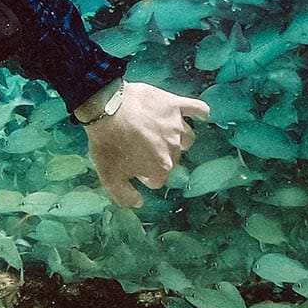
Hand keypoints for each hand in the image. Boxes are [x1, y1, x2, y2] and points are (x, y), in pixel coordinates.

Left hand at [83, 81, 208, 207]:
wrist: (105, 106)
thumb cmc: (108, 143)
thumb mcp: (109, 177)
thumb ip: (125, 196)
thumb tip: (138, 203)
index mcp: (161, 168)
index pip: (158, 179)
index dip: (144, 174)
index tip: (133, 165)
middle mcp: (174, 149)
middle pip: (173, 159)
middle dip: (160, 157)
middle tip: (142, 148)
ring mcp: (177, 126)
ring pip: (187, 137)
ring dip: (177, 139)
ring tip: (163, 134)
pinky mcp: (175, 104)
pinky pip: (198, 109)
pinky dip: (201, 112)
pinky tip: (201, 115)